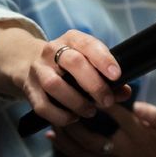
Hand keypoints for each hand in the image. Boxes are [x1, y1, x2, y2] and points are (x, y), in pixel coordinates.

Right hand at [0, 25, 129, 127]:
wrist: (29, 62)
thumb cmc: (70, 64)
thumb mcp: (88, 61)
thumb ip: (109, 77)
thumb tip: (126, 92)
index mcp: (72, 38)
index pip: (89, 44)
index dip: (104, 60)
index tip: (117, 76)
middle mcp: (52, 50)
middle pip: (73, 63)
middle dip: (94, 84)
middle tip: (107, 101)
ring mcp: (38, 69)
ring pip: (54, 84)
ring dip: (76, 102)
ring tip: (91, 111)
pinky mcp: (29, 89)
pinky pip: (42, 105)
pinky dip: (60, 115)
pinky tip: (73, 117)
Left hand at [47, 102, 155, 156]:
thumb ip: (151, 112)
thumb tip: (134, 103)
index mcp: (136, 133)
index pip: (117, 116)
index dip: (103, 101)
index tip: (91, 86)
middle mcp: (119, 147)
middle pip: (91, 138)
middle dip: (75, 124)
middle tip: (62, 105)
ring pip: (82, 150)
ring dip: (65, 137)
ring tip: (52, 119)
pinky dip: (64, 148)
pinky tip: (53, 137)